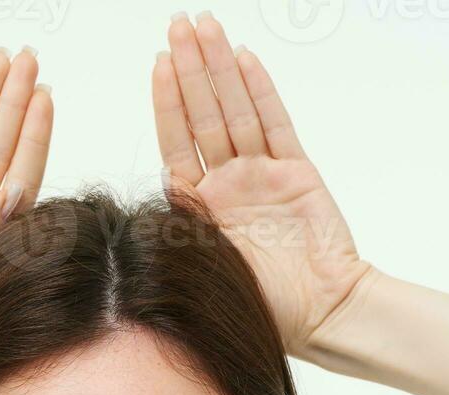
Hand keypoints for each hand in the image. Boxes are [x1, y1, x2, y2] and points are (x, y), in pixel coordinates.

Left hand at [153, 13, 370, 357]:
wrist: (322, 312)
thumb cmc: (264, 304)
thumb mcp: (202, 268)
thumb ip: (175, 235)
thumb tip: (127, 222)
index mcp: (200, 209)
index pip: (177, 144)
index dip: (168, 103)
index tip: (157, 64)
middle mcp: (229, 185)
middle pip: (205, 116)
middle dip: (190, 69)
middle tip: (179, 25)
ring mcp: (262, 176)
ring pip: (236, 111)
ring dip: (220, 69)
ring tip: (206, 28)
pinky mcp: (297, 173)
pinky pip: (275, 124)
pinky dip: (260, 91)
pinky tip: (245, 59)